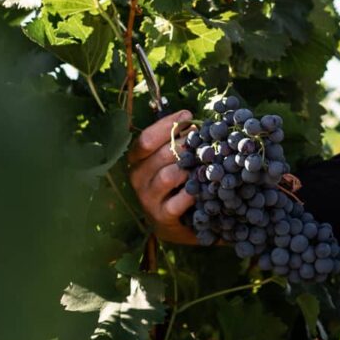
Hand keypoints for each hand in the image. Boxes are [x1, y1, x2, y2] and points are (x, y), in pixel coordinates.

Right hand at [127, 110, 197, 244]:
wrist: (177, 223)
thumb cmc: (175, 182)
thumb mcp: (170, 159)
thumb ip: (175, 139)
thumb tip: (189, 116)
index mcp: (137, 160)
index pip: (146, 139)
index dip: (168, 125)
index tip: (188, 116)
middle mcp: (138, 178)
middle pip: (160, 155)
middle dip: (185, 145)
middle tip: (203, 140)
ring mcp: (148, 198)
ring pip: (168, 176)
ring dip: (188, 168)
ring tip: (203, 163)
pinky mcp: (162, 217)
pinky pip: (178, 202)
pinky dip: (192, 192)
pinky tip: (202, 187)